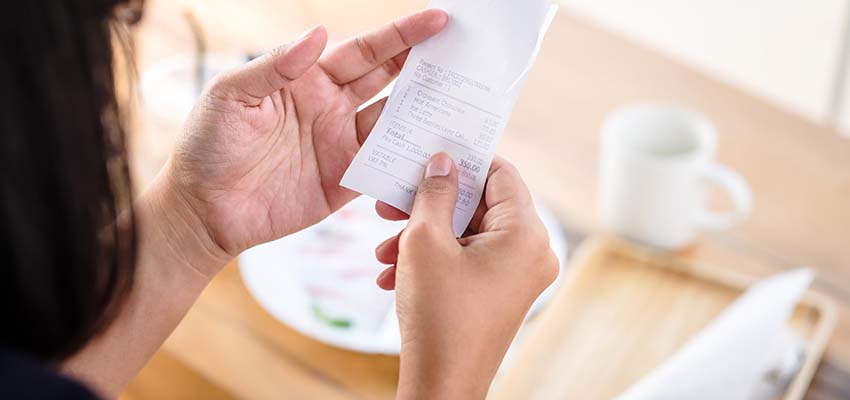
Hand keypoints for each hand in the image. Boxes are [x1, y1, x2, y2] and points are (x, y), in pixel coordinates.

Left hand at [161, 10, 448, 271]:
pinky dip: (410, 161)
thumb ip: (275, 66)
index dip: (401, 36)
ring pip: (395, 122)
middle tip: (464, 52)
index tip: (438, 20)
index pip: (364, 52)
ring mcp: (341, 145)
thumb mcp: (232, 96)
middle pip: (389, 80)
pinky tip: (436, 154)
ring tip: (464, 99)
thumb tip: (319, 34)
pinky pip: (385, 168)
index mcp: (308, 79)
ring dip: (427, 111)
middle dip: (425, 64)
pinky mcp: (344, 183)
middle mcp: (332, 108)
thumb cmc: (207, 146)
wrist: (202, 211)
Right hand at [373, 154, 558, 398]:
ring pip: (468, 235)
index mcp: (526, 233)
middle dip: (430, 206)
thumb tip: (442, 163)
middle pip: (480, 205)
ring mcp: (519, 276)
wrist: (441, 385)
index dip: (463, 160)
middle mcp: (532, 252)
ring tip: (384, 249)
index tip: (429, 156)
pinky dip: (434, 261)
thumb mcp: (426, 241)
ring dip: (424, 236)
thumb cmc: (437, 315)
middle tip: (391, 202)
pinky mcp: (502, 294)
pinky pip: (469, 261)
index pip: (500, 173)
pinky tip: (393, 273)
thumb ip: (435, 193)